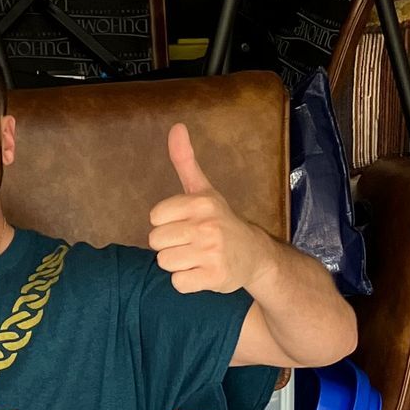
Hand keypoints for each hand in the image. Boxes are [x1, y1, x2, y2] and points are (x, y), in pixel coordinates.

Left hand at [148, 122, 267, 294]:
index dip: (166, 223)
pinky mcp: (215, 277)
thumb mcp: (204, 190)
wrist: (255, 255)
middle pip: (156, 241)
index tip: (185, 224)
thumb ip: (185, 161)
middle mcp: (208, 226)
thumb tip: (176, 127)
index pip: (154, 217)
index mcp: (201, 203)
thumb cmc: (221, 221)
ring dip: (178, 264)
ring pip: (165, 263)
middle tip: (192, 243)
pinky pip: (178, 283)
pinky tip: (202, 272)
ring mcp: (212, 252)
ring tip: (197, 257)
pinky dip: (186, 282)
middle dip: (170, 245)